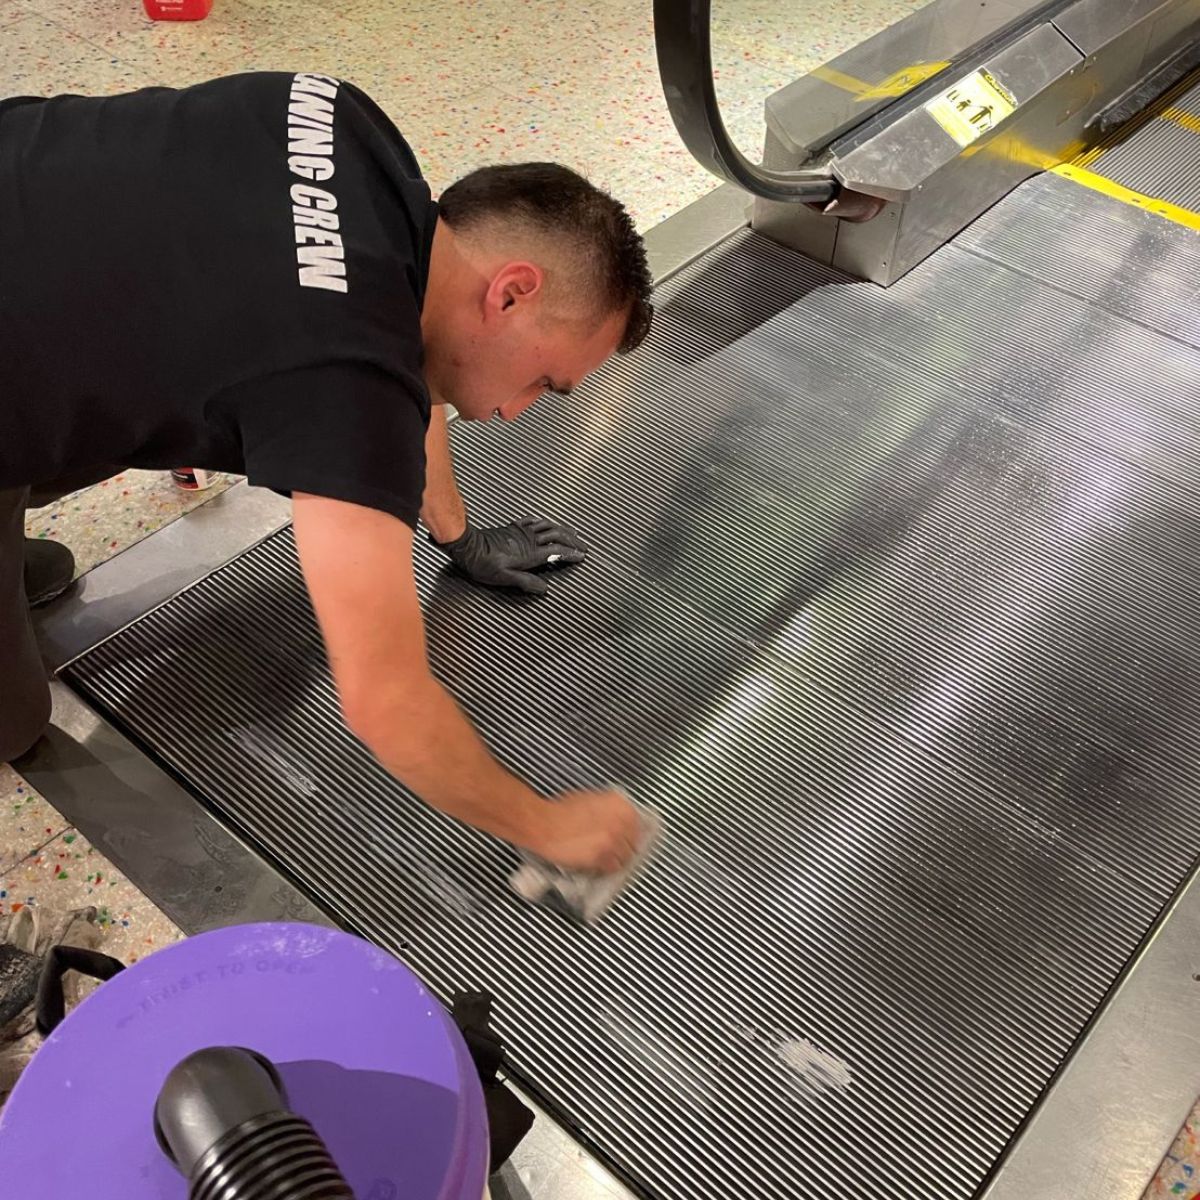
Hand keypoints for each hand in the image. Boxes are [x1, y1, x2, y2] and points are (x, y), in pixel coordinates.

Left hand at [435, 516, 586, 593]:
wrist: (468, 545)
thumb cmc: (483, 563)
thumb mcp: (505, 578)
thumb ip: (526, 582)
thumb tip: (544, 588)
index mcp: (530, 554)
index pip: (557, 552)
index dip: (571, 554)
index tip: (581, 556)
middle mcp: (530, 540)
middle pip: (557, 536)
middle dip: (572, 540)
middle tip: (582, 545)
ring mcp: (522, 531)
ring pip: (548, 526)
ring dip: (562, 529)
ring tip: (572, 532)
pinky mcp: (513, 527)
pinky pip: (533, 520)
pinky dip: (544, 521)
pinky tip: (546, 521)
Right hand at [530, 790, 642, 873]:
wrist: (544, 824)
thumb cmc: (559, 811)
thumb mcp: (589, 798)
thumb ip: (607, 808)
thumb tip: (615, 817)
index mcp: (618, 804)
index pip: (636, 823)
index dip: (628, 832)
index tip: (625, 836)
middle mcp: (620, 821)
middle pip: (634, 841)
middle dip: (625, 846)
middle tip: (614, 848)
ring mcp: (613, 840)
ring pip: (626, 857)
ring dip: (617, 858)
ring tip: (606, 857)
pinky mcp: (603, 857)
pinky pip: (613, 868)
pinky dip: (607, 868)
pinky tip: (599, 864)